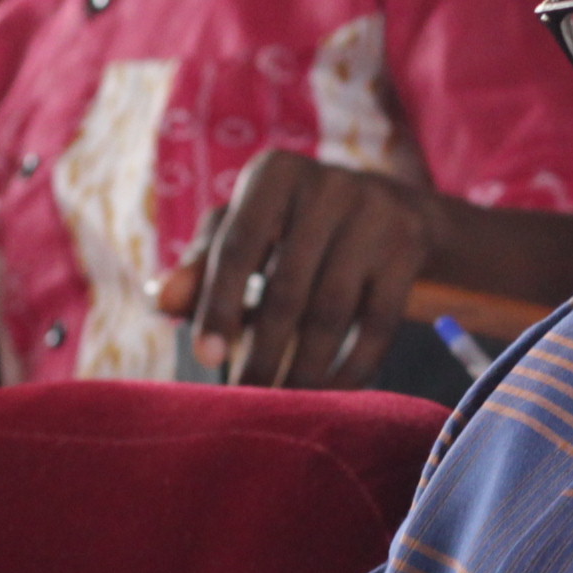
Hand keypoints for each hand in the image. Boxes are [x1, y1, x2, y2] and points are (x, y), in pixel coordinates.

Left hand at [153, 150, 450, 386]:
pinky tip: (331, 393)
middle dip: (264, 351)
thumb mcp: (247, 234)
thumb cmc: (295, 228)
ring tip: (287, 401)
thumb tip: (161, 300)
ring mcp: (376, 214)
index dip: (219, 306)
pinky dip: (353, 368)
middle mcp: (329, 184)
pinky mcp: (410, 248)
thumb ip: (201, 266)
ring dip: (306, 368)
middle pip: (287, 287)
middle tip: (247, 396)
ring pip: (332, 312)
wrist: (394, 213)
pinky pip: (378, 325)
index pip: (238, 247)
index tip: (207, 359)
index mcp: (275, 172)